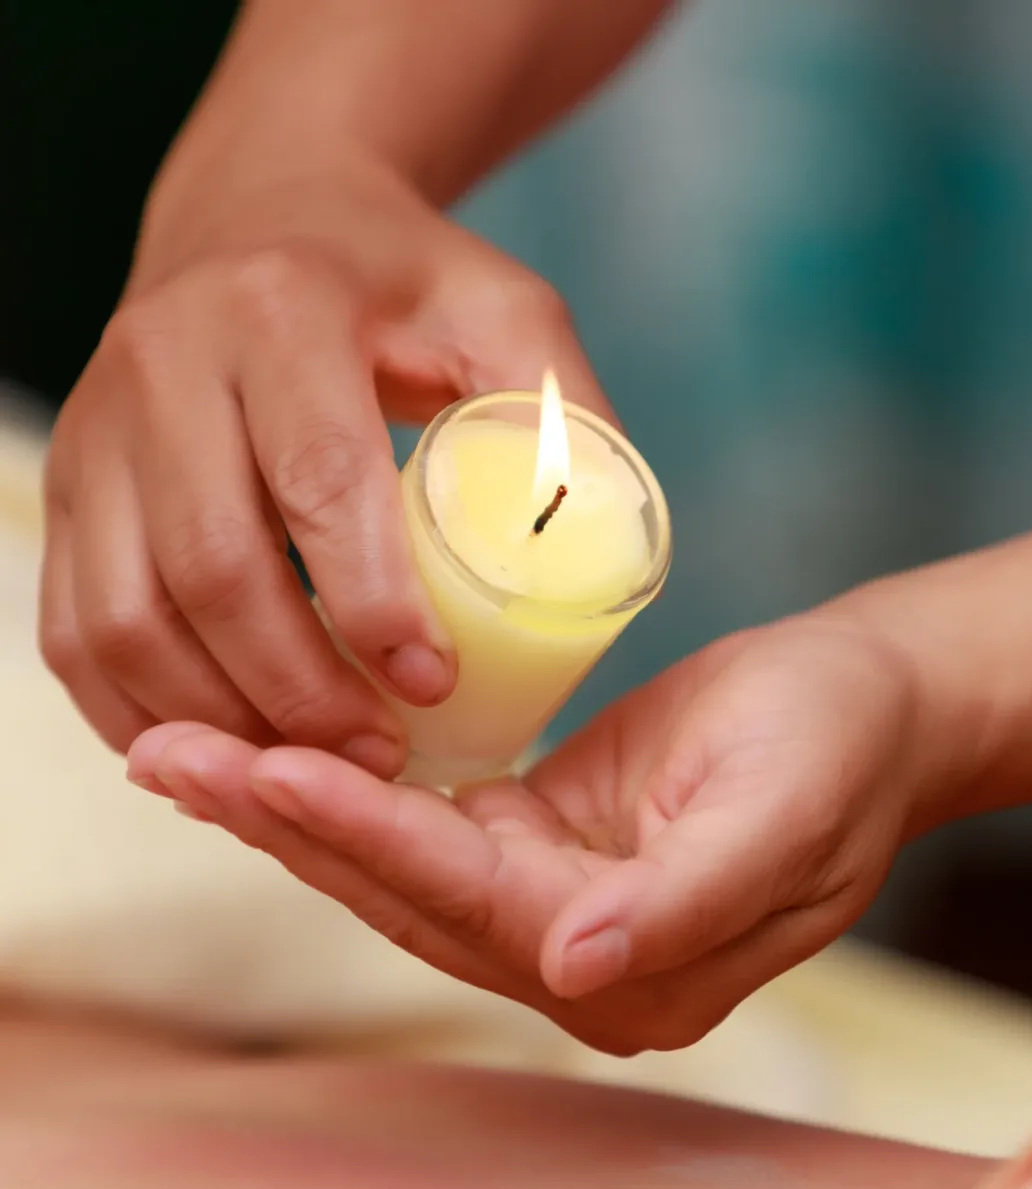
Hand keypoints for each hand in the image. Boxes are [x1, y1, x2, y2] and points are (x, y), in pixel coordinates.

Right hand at [40, 91, 608, 775]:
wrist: (260, 222)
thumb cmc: (394, 283)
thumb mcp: (500, 311)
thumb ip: (562, 415)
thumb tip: (604, 550)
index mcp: (279, 312)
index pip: (318, 482)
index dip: (376, 607)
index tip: (433, 686)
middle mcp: (161, 365)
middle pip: (211, 570)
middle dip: (300, 691)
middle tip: (380, 752)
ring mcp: (95, 433)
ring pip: (122, 619)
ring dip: (220, 717)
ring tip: (312, 762)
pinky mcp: (65, 490)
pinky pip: (71, 630)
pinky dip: (142, 709)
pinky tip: (224, 740)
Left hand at [128, 613, 926, 1052]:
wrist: (868, 708)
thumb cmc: (838, 747)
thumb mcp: (783, 816)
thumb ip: (683, 906)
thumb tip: (575, 970)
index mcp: (635, 968)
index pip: (472, 905)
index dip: (368, 839)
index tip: (267, 770)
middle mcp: (572, 954)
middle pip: (402, 892)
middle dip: (284, 824)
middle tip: (167, 756)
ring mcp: (546, 902)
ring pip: (391, 861)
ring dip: (286, 809)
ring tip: (179, 754)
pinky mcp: (531, 840)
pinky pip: (414, 822)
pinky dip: (337, 789)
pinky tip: (262, 755)